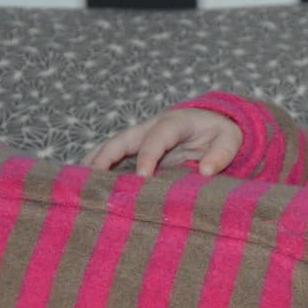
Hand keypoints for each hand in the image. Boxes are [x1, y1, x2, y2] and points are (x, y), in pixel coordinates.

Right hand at [80, 108, 241, 177]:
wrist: (215, 125)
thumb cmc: (223, 134)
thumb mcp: (231, 139)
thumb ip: (222, 154)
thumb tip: (205, 171)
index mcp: (175, 122)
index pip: (158, 136)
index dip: (148, 155)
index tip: (142, 177)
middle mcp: (153, 128)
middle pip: (124, 138)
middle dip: (108, 155)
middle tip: (95, 176)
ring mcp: (142, 138)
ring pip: (113, 147)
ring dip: (95, 161)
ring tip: (77, 181)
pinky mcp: (138, 150)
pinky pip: (115, 157)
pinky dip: (99, 168)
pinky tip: (86, 185)